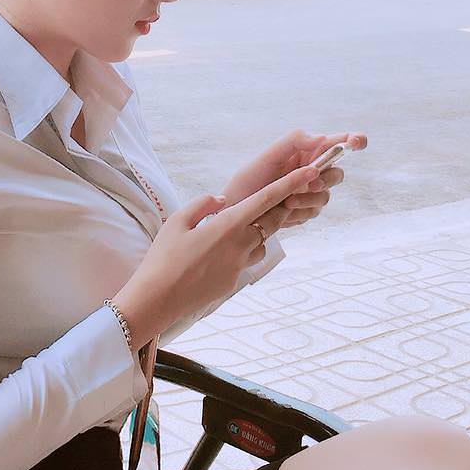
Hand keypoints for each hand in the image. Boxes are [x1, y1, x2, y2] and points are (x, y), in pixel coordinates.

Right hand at [114, 165, 317, 346]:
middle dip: (283, 205)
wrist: (158, 298)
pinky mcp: (234, 280)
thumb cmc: (163, 256)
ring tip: (243, 223)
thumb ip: (203, 203)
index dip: (291, 183)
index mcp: (228, 225)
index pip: (267, 199)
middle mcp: (240, 245)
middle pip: (273, 220)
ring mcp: (240, 265)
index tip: (311, 171)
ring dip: (261, 229)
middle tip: (287, 192)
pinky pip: (249, 258)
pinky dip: (246, 248)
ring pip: (263, 241)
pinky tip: (224, 249)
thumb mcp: (177, 220)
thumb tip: (223, 200)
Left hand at [224, 129, 367, 230]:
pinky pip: (314, 212)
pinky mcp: (305, 212)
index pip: (336, 144)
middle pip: (337, 173)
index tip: (358, 141)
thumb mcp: (268, 156)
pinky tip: (283, 212)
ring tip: (286, 201)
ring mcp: (309, 193)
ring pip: (326, 195)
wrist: (235, 210)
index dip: (353, 141)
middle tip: (312, 181)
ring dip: (308, 198)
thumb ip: (295, 141)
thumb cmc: (249, 180)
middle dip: (327, 178)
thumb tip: (323, 138)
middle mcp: (311, 171)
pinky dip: (300, 212)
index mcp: (305, 152)